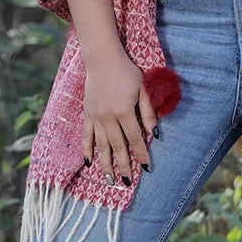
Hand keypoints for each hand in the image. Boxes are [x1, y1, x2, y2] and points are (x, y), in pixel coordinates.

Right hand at [82, 49, 156, 184]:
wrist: (102, 59)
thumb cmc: (126, 72)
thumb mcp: (143, 89)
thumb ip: (148, 112)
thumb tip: (155, 134)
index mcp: (124, 111)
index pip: (135, 139)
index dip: (141, 154)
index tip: (146, 168)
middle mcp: (108, 117)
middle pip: (117, 147)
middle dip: (123, 165)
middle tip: (126, 182)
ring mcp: (95, 117)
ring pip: (101, 146)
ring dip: (105, 164)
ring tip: (109, 179)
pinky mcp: (87, 114)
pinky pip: (86, 136)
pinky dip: (87, 150)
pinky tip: (89, 163)